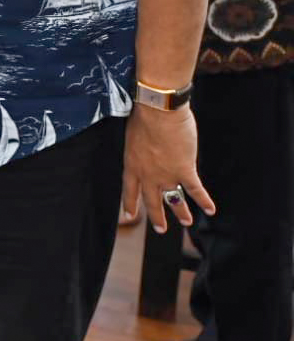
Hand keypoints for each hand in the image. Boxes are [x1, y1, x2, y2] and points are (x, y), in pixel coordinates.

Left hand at [121, 104, 214, 233]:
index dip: (130, 204)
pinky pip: (195, 190)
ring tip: (186, 222)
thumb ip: (141, 148)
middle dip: (156, 216)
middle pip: (151, 201)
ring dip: (181, 212)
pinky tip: (211, 210)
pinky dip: (204, 200)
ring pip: (174, 199)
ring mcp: (166, 175)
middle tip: (160, 229)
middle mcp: (148, 175)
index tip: (130, 216)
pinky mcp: (185, 171)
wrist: (158, 112)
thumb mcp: (135, 136)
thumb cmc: (144, 117)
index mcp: (132, 165)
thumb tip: (150, 150)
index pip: (129, 190)